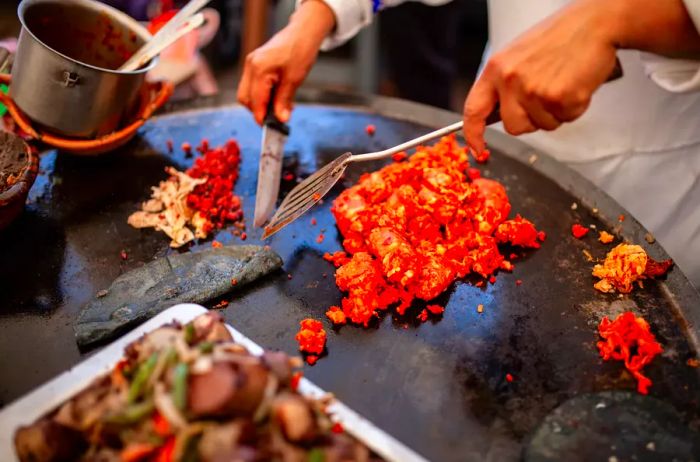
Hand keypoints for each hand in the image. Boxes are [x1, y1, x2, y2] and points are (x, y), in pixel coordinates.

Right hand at [237, 1, 335, 124]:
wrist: (303, 32)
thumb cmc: (300, 51)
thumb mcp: (294, 79)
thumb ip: (284, 101)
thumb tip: (280, 119)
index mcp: (259, 69)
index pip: (254, 101)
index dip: (261, 117)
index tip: (269, 128)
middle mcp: (251, 66)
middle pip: (245, 99)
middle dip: (259, 111)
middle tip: (276, 117)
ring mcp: (251, 64)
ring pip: (247, 93)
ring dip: (260, 103)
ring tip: (280, 106)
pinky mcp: (254, 64)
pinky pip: (252, 85)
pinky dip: (262, 94)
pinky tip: (277, 96)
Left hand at [463, 0, 699, 154]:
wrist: (594, 24)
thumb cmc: (559, 38)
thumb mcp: (517, 55)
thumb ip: (503, 84)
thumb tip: (495, 114)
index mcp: (496, 69)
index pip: (474, 109)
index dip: (473, 134)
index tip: (476, 148)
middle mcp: (510, 80)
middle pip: (513, 127)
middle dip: (530, 121)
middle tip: (546, 97)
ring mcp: (534, 90)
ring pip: (542, 125)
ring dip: (555, 112)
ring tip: (563, 84)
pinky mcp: (559, 98)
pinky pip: (566, 119)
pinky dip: (574, 107)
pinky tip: (576, 84)